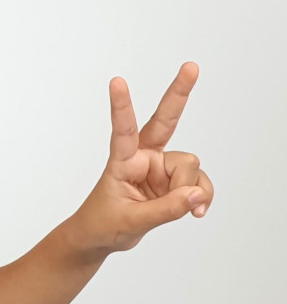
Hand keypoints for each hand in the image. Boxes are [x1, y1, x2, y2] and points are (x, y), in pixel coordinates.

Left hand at [68, 63, 213, 257]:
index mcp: (121, 160)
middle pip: (165, 120)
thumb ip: (166, 209)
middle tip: (191, 67)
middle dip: (179, 94)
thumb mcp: (131, 221)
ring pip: (190, 165)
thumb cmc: (103, 224)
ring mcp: (161, 167)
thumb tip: (197, 196)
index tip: (116, 81)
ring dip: (190, 189)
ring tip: (182, 209)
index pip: (122, 129)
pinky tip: (197, 210)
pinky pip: (198, 183)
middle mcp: (144, 157)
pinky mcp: (173, 181)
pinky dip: (201, 196)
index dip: (122, 106)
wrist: (102, 237)